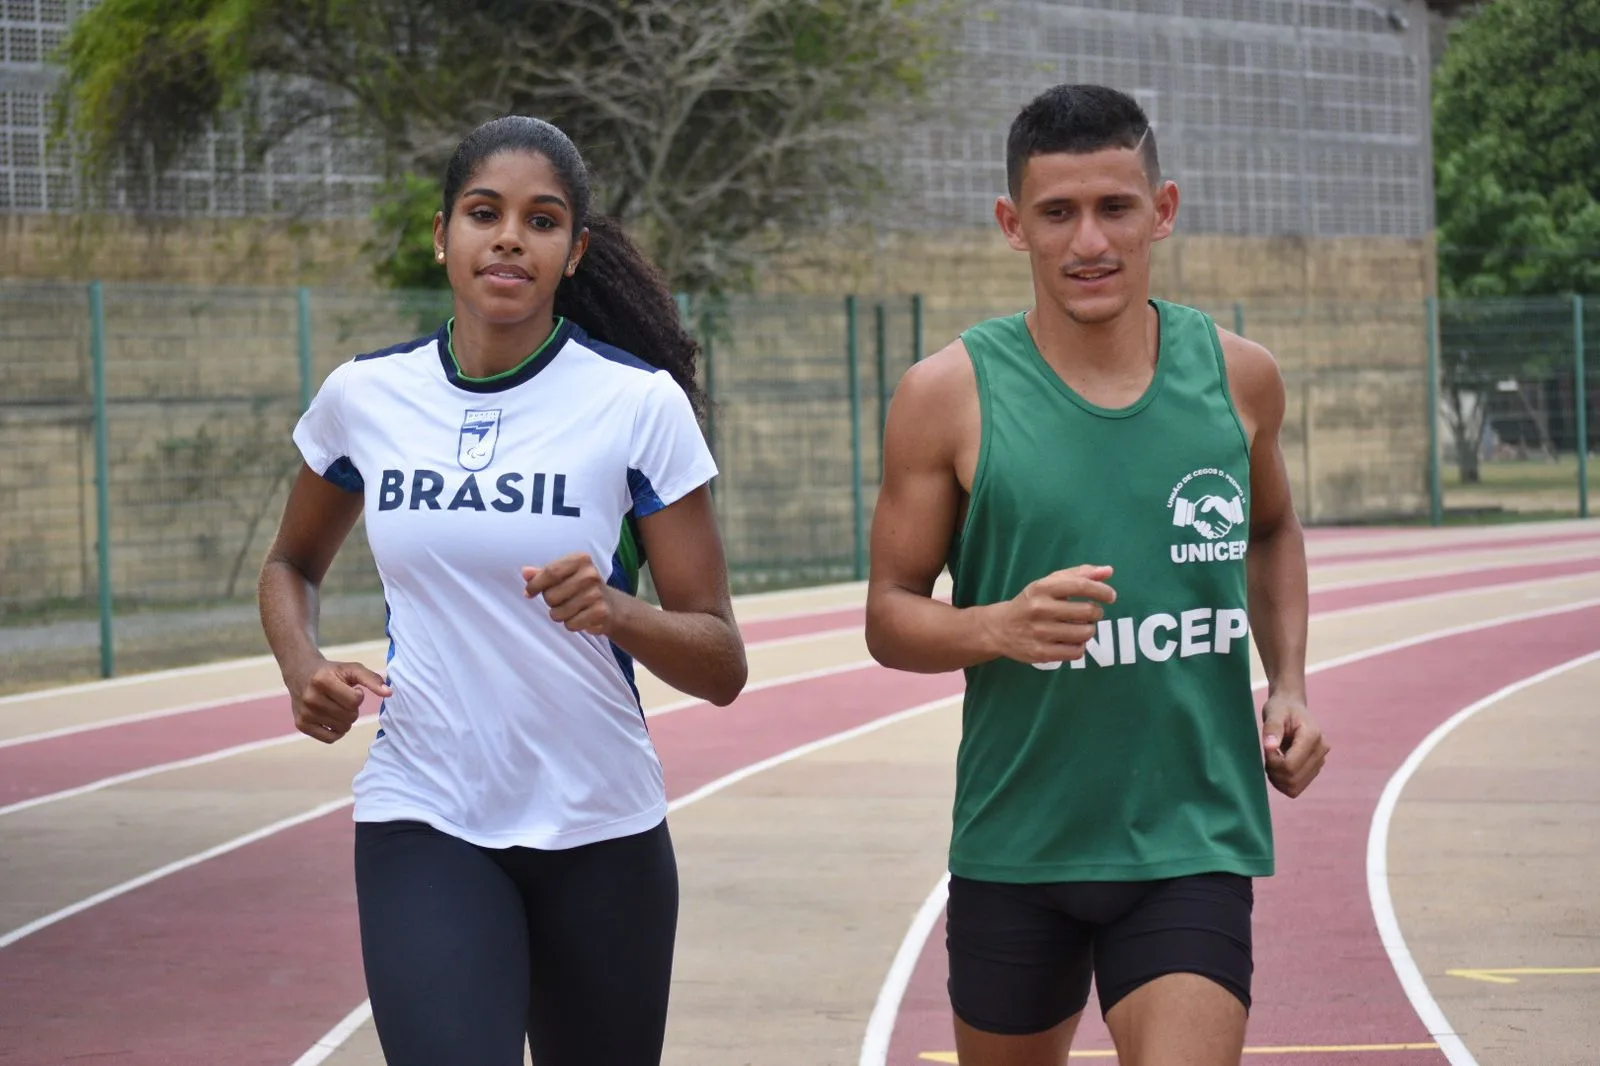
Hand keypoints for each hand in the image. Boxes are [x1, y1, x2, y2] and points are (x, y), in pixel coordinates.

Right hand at [287, 658, 390, 743]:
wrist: (301, 673)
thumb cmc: (332, 672)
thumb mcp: (351, 669)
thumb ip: (372, 679)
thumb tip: (389, 693)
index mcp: (323, 680)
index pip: (355, 700)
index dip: (358, 696)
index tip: (352, 690)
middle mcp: (311, 697)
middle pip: (349, 716)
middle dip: (352, 709)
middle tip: (343, 699)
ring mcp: (305, 712)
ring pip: (342, 728)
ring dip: (346, 720)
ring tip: (337, 707)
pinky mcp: (301, 724)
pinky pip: (330, 739)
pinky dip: (336, 732)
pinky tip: (332, 719)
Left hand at [523, 553, 619, 634]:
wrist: (611, 605)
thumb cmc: (580, 587)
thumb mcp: (564, 574)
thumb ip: (543, 573)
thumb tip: (526, 572)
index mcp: (580, 559)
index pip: (549, 572)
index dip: (534, 585)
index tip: (529, 592)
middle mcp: (590, 575)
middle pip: (550, 596)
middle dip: (550, 602)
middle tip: (561, 600)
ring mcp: (596, 594)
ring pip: (558, 613)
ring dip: (559, 615)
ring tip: (571, 609)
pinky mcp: (600, 612)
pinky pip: (570, 624)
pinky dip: (571, 624)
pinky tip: (580, 617)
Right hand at [988, 564, 1116, 665]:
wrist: (999, 628)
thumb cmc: (1031, 602)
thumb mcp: (1049, 583)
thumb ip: (1079, 574)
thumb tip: (1109, 571)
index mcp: (1042, 588)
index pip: (1081, 586)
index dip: (1101, 591)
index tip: (1111, 596)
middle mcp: (1040, 609)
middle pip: (1088, 612)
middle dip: (1096, 613)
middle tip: (1090, 613)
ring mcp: (1040, 633)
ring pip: (1085, 633)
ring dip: (1089, 630)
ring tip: (1080, 627)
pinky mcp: (1041, 653)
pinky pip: (1076, 652)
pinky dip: (1080, 646)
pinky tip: (1072, 641)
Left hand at [1261, 695, 1328, 797]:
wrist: (1292, 707)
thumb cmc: (1281, 708)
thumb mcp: (1274, 713)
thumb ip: (1272, 728)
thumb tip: (1270, 747)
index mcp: (1312, 736)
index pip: (1290, 765)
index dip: (1273, 762)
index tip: (1267, 749)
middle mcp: (1321, 750)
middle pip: (1293, 779)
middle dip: (1274, 773)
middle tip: (1267, 757)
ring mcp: (1320, 761)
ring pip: (1296, 787)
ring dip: (1278, 780)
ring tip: (1271, 762)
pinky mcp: (1315, 768)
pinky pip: (1298, 787)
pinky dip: (1283, 783)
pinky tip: (1277, 768)